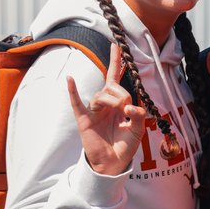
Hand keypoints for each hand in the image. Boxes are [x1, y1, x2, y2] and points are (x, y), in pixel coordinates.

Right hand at [66, 43, 146, 174]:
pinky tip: (70, 80)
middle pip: (111, 86)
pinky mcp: (84, 120)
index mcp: (118, 103)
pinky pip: (76, 103)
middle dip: (122, 93)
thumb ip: (139, 114)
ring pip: (102, 95)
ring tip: (120, 112)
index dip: (117, 62)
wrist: (114, 163)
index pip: (116, 78)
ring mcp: (93, 110)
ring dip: (113, 100)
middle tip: (127, 107)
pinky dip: (73, 91)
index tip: (117, 45)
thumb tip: (130, 106)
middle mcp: (105, 103)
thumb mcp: (139, 129)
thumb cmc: (126, 145)